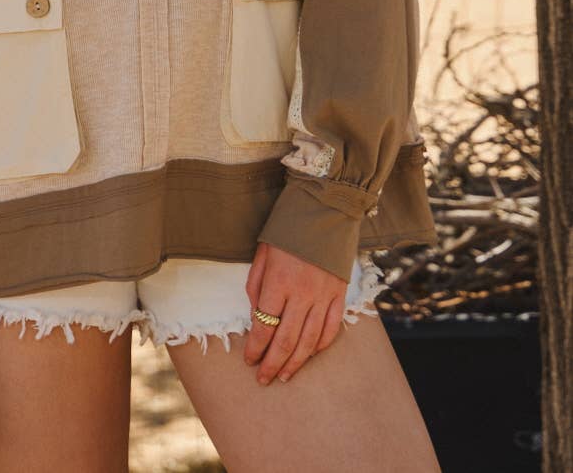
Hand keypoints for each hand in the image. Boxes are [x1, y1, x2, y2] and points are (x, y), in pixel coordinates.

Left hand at [243, 241, 345, 384]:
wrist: (325, 209)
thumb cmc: (288, 229)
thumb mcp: (263, 253)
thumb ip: (257, 285)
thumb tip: (256, 315)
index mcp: (279, 281)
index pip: (264, 325)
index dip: (255, 347)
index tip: (248, 360)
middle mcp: (302, 292)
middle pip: (286, 339)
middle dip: (272, 363)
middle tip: (263, 379)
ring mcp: (324, 295)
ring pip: (309, 340)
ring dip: (295, 362)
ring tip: (284, 375)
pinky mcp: (339, 294)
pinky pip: (331, 328)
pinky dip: (320, 346)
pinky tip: (309, 355)